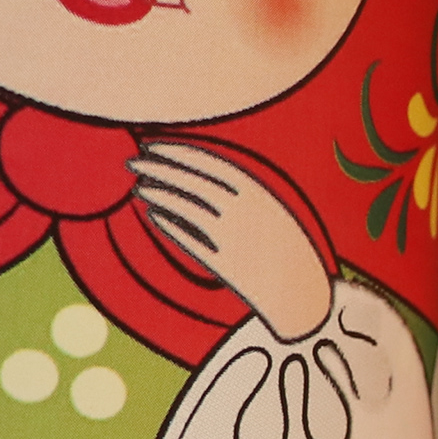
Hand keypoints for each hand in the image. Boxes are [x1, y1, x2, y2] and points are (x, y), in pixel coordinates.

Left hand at [134, 142, 332, 341]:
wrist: (306, 293)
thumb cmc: (288, 246)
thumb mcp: (271, 209)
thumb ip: (240, 191)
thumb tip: (199, 173)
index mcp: (258, 190)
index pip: (207, 162)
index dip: (175, 151)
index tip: (151, 145)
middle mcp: (244, 210)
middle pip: (191, 182)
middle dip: (157, 167)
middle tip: (132, 161)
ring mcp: (233, 238)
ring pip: (185, 208)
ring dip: (159, 194)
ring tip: (139, 187)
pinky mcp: (224, 265)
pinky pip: (189, 240)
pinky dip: (169, 225)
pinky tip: (154, 216)